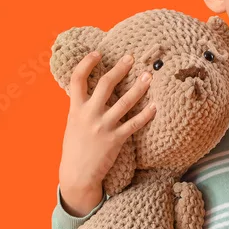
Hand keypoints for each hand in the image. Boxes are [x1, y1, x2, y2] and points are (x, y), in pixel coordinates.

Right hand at [57, 52, 156, 212]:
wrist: (77, 174)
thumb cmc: (75, 148)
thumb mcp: (72, 123)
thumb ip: (81, 107)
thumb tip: (88, 90)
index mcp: (75, 109)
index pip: (77, 79)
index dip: (87, 64)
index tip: (98, 53)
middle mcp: (89, 115)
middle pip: (105, 85)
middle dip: (120, 69)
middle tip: (132, 58)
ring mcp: (103, 127)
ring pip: (124, 102)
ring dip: (138, 88)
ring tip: (148, 76)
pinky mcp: (116, 139)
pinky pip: (134, 124)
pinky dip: (146, 114)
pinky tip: (155, 106)